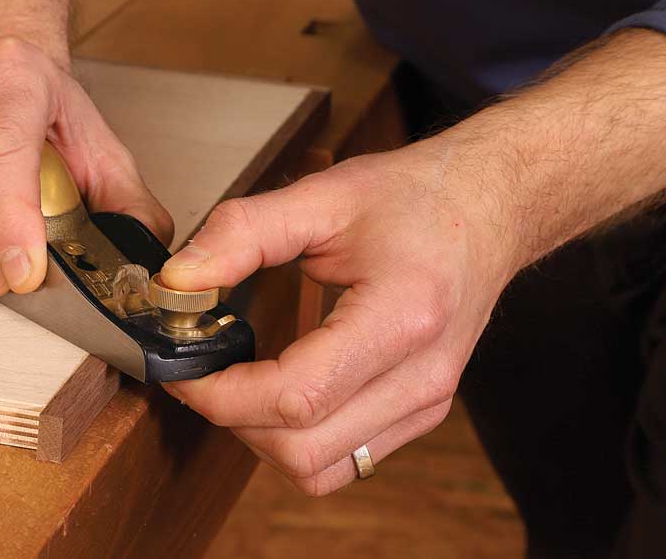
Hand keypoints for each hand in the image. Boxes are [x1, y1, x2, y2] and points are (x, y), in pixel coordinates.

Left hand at [161, 141, 520, 494]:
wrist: (489, 207)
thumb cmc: (414, 197)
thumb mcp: (322, 196)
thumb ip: (241, 233)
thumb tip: (176, 280)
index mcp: (403, 317)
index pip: (295, 397)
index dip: (221, 394)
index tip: (181, 365)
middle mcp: (422, 376)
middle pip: (300, 449)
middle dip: (231, 418)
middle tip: (200, 371)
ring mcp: (427, 403)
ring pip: (319, 469)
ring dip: (259, 437)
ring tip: (236, 382)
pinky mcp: (421, 414)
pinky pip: (343, 462)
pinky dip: (295, 441)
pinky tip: (277, 392)